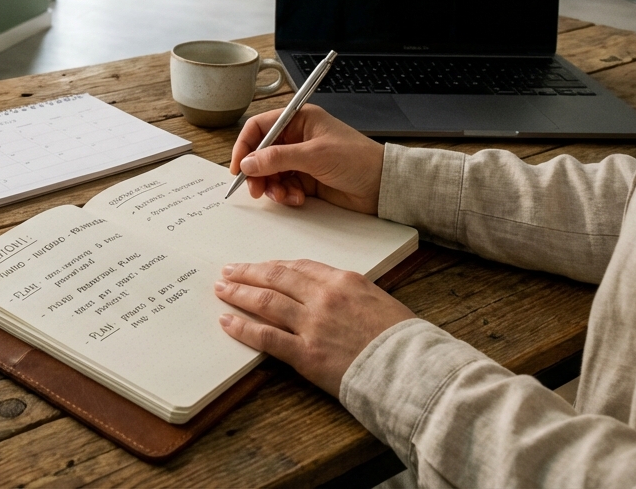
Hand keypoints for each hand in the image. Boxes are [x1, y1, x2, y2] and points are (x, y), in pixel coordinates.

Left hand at [215, 259, 414, 396]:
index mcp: (344, 280)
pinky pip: (266, 337)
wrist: (413, 370)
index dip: (274, 266)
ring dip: (239, 294)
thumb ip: (349, 293)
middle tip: (228, 271)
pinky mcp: (305, 354)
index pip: (299, 267)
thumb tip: (328, 294)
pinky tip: (227, 322)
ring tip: (222, 290)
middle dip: (248, 273)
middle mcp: (324, 297)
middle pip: (276, 278)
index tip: (260, 265)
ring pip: (265, 302)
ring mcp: (312, 324)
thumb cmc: (403, 340)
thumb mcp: (378, 301)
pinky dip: (243, 328)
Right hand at [229, 104, 384, 214]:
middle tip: (257, 189)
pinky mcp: (306, 179)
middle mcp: (297, 138)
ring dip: (272, 187)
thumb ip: (278, 158)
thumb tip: (248, 163)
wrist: (383, 186)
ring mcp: (301, 159)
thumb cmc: (358, 160)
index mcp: (299, 120)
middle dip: (257, 172)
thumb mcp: (315, 155)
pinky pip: (283, 186)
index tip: (238, 167)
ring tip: (283, 196)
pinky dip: (285, 195)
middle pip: (261, 153)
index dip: (245, 146)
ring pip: (270, 173)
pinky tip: (297, 199)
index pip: (259, 128)